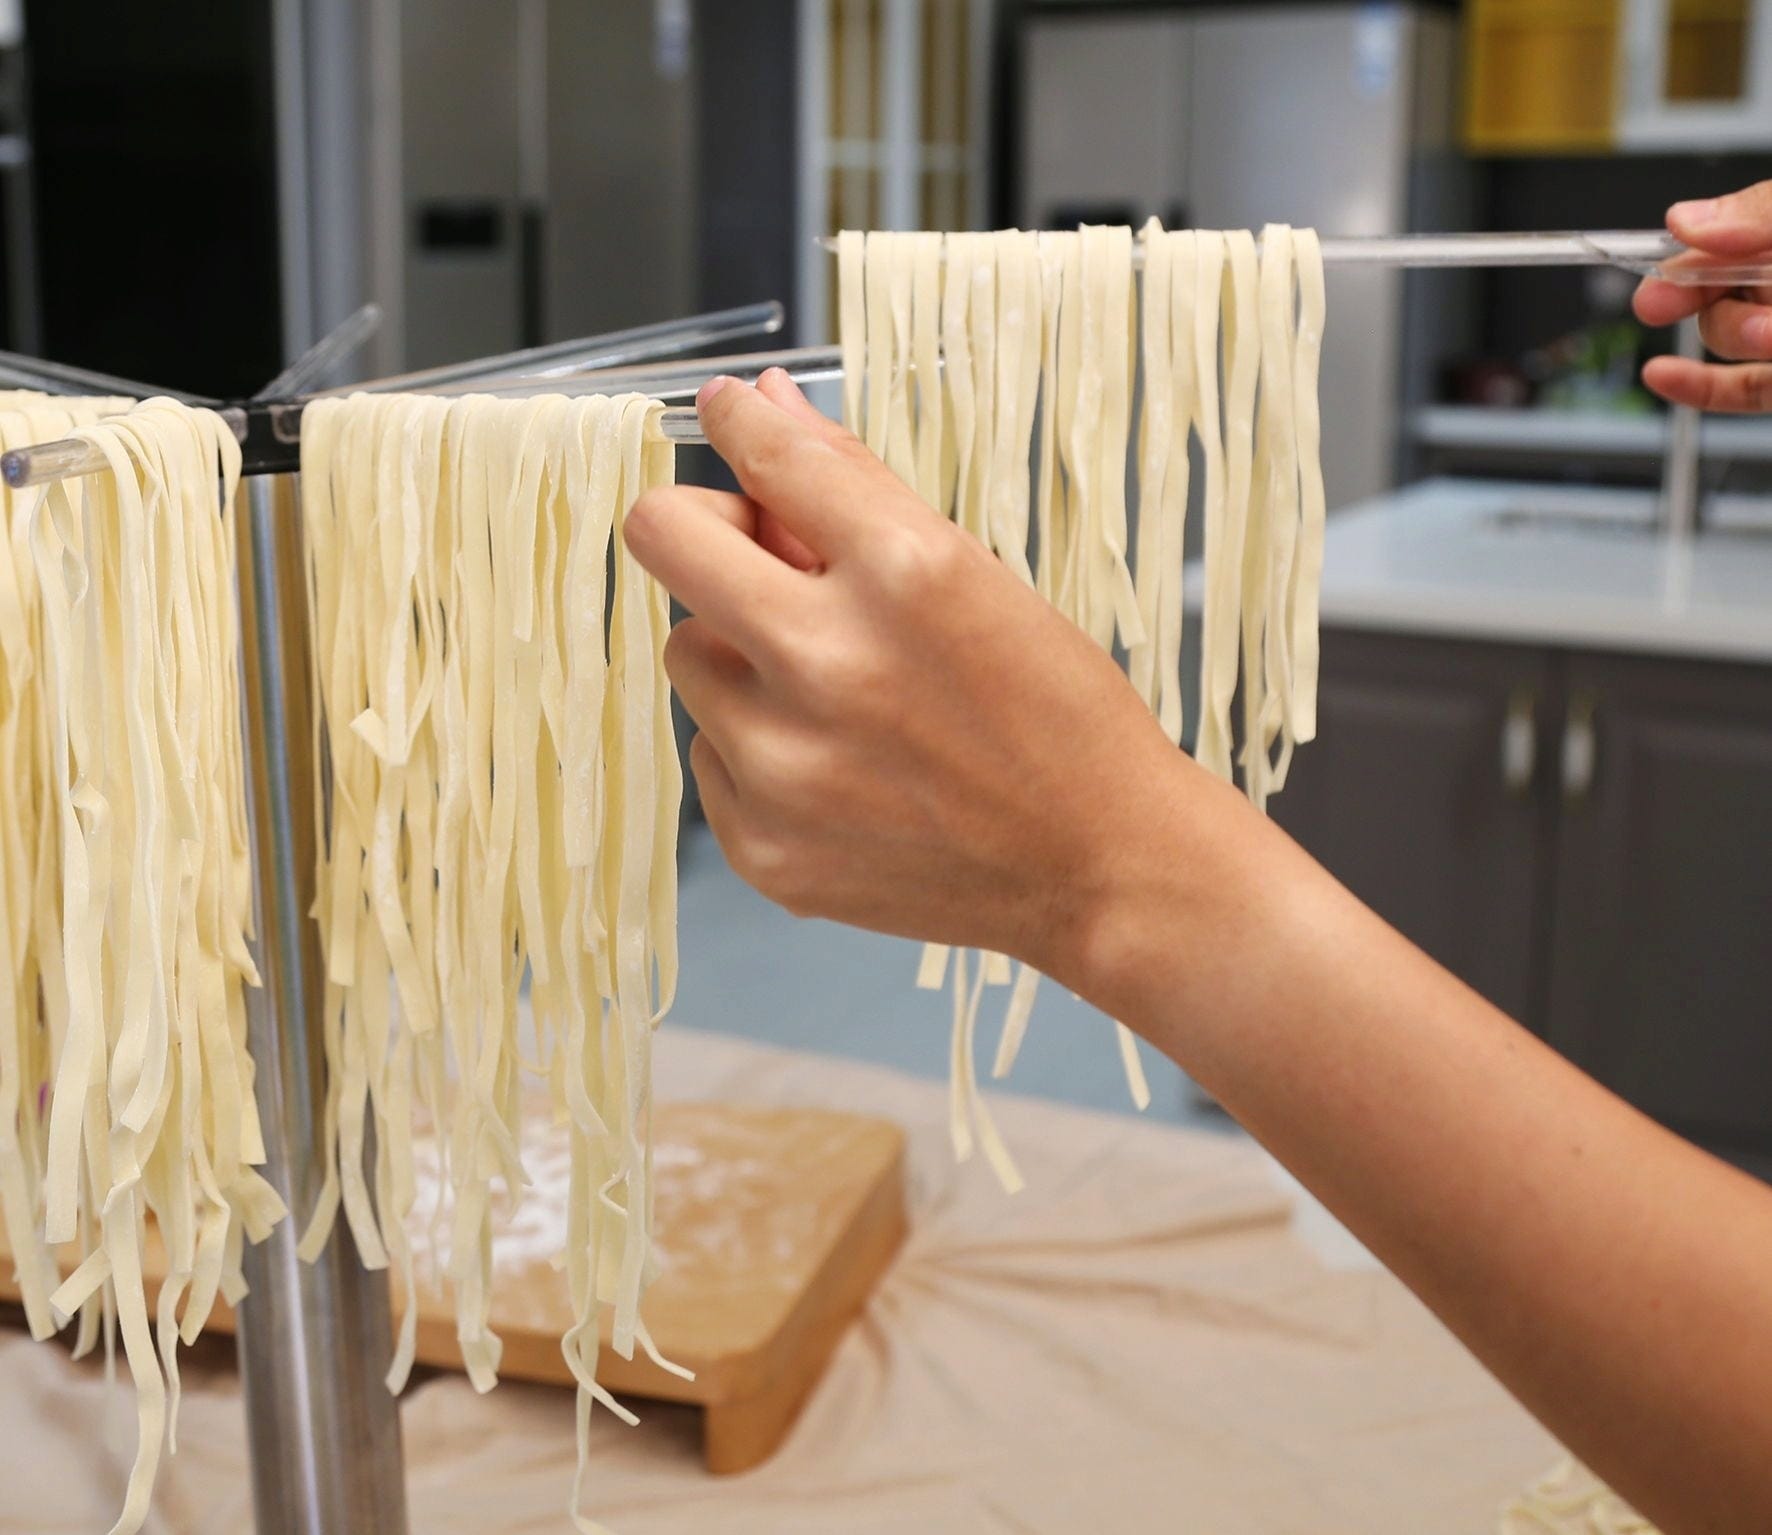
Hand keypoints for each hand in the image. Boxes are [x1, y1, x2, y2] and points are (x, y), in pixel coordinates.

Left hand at [622, 368, 1213, 984]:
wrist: (1099, 869)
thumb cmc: (1056, 720)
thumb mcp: (975, 574)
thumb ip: (852, 483)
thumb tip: (760, 405)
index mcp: (904, 576)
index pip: (762, 454)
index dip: (738, 424)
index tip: (733, 418)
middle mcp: (829, 667)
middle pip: (664, 539)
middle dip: (713, 535)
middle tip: (776, 568)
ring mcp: (786, 768)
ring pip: (686, 653)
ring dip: (743, 653)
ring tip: (839, 692)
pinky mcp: (763, 846)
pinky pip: (706, 750)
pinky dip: (755, 745)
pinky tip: (840, 765)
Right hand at [1635, 180, 1771, 411]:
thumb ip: (1763, 213)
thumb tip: (1689, 219)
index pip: (1724, 232)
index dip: (1686, 244)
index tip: (1656, 254)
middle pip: (1717, 285)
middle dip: (1698, 292)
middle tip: (1662, 300)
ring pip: (1727, 337)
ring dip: (1736, 335)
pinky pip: (1738, 390)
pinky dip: (1697, 387)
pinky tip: (1661, 375)